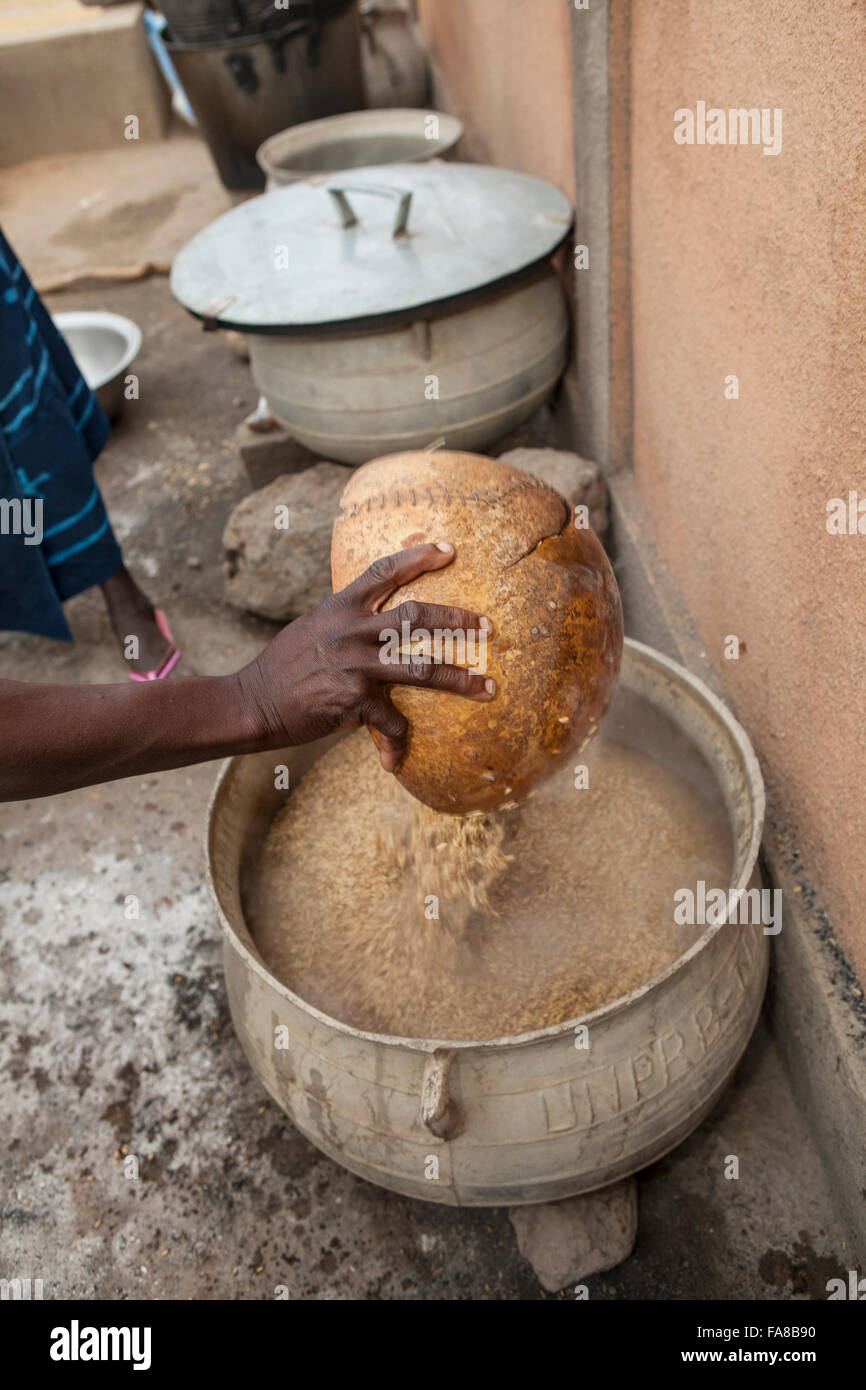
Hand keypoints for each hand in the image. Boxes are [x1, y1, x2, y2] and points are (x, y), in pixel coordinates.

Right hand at [237, 542, 494, 771]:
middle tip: (487, 627)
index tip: (449, 549)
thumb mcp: (313, 627)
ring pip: (422, 669)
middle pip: (417, 617)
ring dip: (460, 680)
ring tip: (488, 689)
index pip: (384, 571)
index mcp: (341, 607)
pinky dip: (397, 742)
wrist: (253, 703)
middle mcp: (352, 630)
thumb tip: (377, 620)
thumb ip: (347, 622)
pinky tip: (395, 761)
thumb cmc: (283, 668)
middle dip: (458, 621)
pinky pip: (393, 721)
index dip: (418, 556)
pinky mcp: (353, 701)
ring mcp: (355, 665)